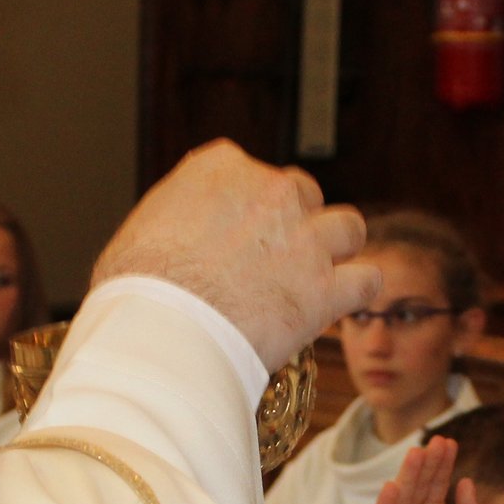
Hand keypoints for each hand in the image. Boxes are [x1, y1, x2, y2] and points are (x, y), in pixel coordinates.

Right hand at [90, 141, 373, 366]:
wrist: (159, 334)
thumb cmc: (136, 291)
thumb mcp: (141, 230)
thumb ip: (177, 217)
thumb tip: (178, 234)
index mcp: (221, 168)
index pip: (252, 173)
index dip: (251, 208)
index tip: (240, 235)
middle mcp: (271, 191)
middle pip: (303, 195)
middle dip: (295, 224)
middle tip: (274, 261)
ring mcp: (304, 239)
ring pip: (348, 228)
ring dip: (336, 249)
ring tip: (315, 277)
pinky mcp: (326, 289)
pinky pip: (367, 279)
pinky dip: (357, 292)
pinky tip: (338, 305)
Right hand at [360, 439, 477, 503]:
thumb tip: (468, 481)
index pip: (436, 486)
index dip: (441, 464)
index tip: (449, 442)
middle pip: (417, 488)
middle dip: (424, 465)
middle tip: (434, 442)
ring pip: (399, 502)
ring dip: (406, 479)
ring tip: (415, 456)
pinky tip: (392, 488)